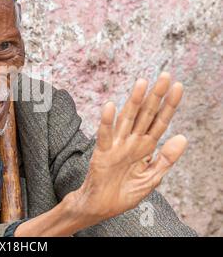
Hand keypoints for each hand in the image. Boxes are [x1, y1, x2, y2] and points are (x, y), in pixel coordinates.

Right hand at [65, 72, 187, 222]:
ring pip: (127, 120)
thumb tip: (182, 138)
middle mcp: (132, 142)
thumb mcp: (151, 179)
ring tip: (142, 83)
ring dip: (134, 101)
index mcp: (145, 148)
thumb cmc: (123, 193)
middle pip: (146, 115)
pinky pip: (105, 136)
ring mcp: (117, 146)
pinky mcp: (102, 154)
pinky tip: (110, 107)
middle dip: (156, 96)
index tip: (178, 87)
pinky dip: (106, 122)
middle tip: (165, 76)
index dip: (169, 105)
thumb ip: (166, 159)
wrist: (101, 207)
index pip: (160, 122)